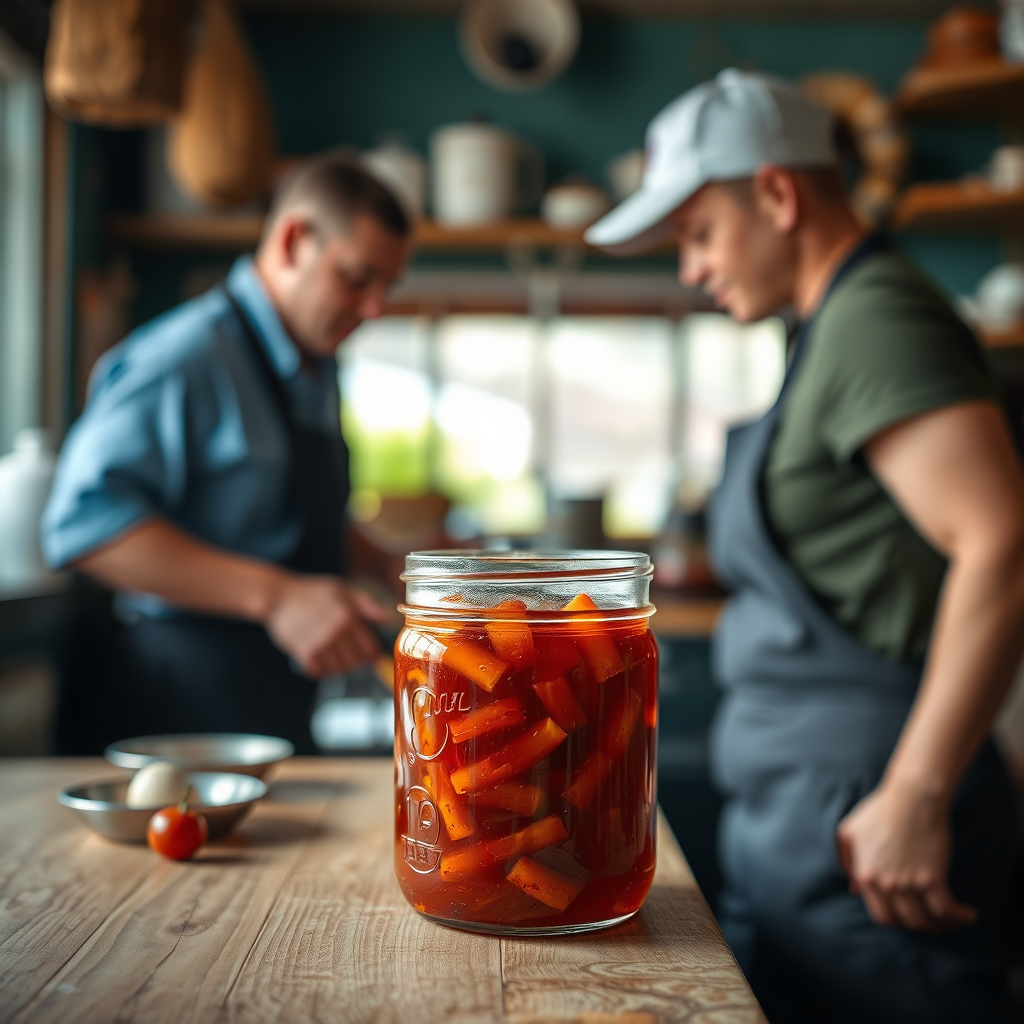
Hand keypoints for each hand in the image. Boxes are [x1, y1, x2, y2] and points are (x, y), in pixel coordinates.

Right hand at [263, 573, 388, 677]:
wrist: (279, 596)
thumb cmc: (311, 592)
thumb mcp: (342, 590)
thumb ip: (366, 605)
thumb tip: (387, 618)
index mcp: (348, 615)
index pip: (369, 648)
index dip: (372, 654)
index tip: (370, 655)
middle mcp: (336, 631)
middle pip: (355, 662)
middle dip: (356, 661)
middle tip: (349, 655)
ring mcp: (320, 643)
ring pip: (338, 669)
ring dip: (338, 666)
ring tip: (333, 655)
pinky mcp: (304, 652)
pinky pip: (319, 672)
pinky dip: (320, 669)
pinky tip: (318, 658)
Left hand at [836, 780, 975, 932]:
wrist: (911, 798)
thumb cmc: (880, 810)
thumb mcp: (850, 831)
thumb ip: (846, 859)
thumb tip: (853, 886)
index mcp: (866, 875)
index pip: (881, 915)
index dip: (894, 921)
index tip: (904, 918)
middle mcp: (887, 884)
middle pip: (905, 921)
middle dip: (917, 925)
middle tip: (928, 921)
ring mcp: (910, 883)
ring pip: (926, 920)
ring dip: (939, 925)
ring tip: (949, 921)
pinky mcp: (933, 877)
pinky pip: (947, 910)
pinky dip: (958, 917)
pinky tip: (967, 915)